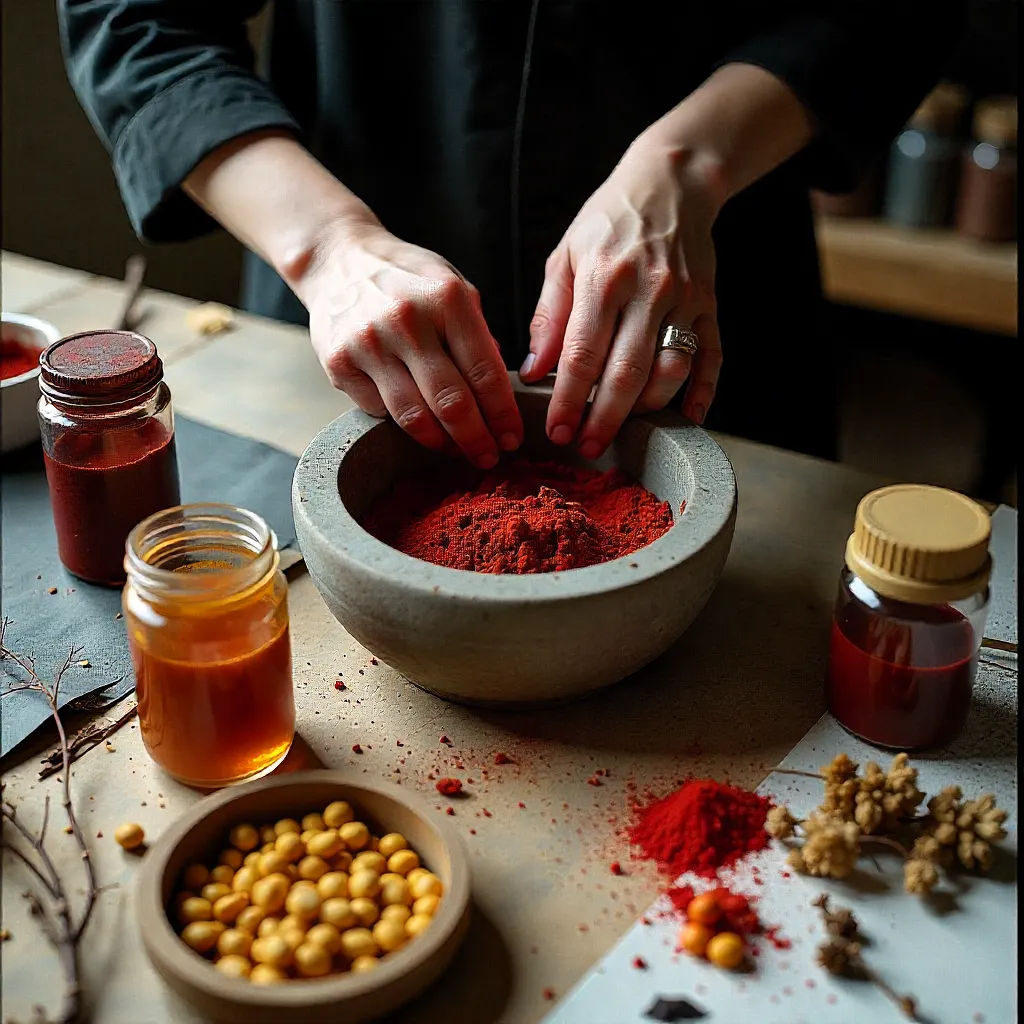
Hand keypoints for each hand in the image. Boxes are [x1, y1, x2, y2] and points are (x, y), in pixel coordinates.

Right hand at [300, 222, 522, 467]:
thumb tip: (499, 390)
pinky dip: (400, 423)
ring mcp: (368, 343)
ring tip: (456, 450)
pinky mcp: (338, 362)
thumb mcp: (453, 287)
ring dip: (441, 443)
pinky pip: (379, 412)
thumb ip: (478, 334)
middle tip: (488, 457)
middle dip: (476, 440)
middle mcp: (406, 320)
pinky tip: (415, 420)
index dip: (503, 414)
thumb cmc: (407, 279)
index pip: (485, 372)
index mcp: (446, 298)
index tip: (512, 438)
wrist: (338, 260)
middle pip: (451, 403)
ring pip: (413, 417)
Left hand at [520, 142, 724, 457]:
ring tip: (624, 429)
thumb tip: (532, 371)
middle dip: (604, 418)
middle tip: (586, 446)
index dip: (568, 399)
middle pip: (627, 372)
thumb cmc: (608, 222)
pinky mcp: (710, 304)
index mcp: (604, 278)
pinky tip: (690, 417)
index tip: (556, 429)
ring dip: (648, 409)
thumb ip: (549, 316)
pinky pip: (712, 357)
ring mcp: (685, 299)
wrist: (672, 182)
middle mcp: (648, 291)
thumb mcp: (566, 257)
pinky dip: (704, 391)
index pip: (583, 353)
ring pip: (671, 370)